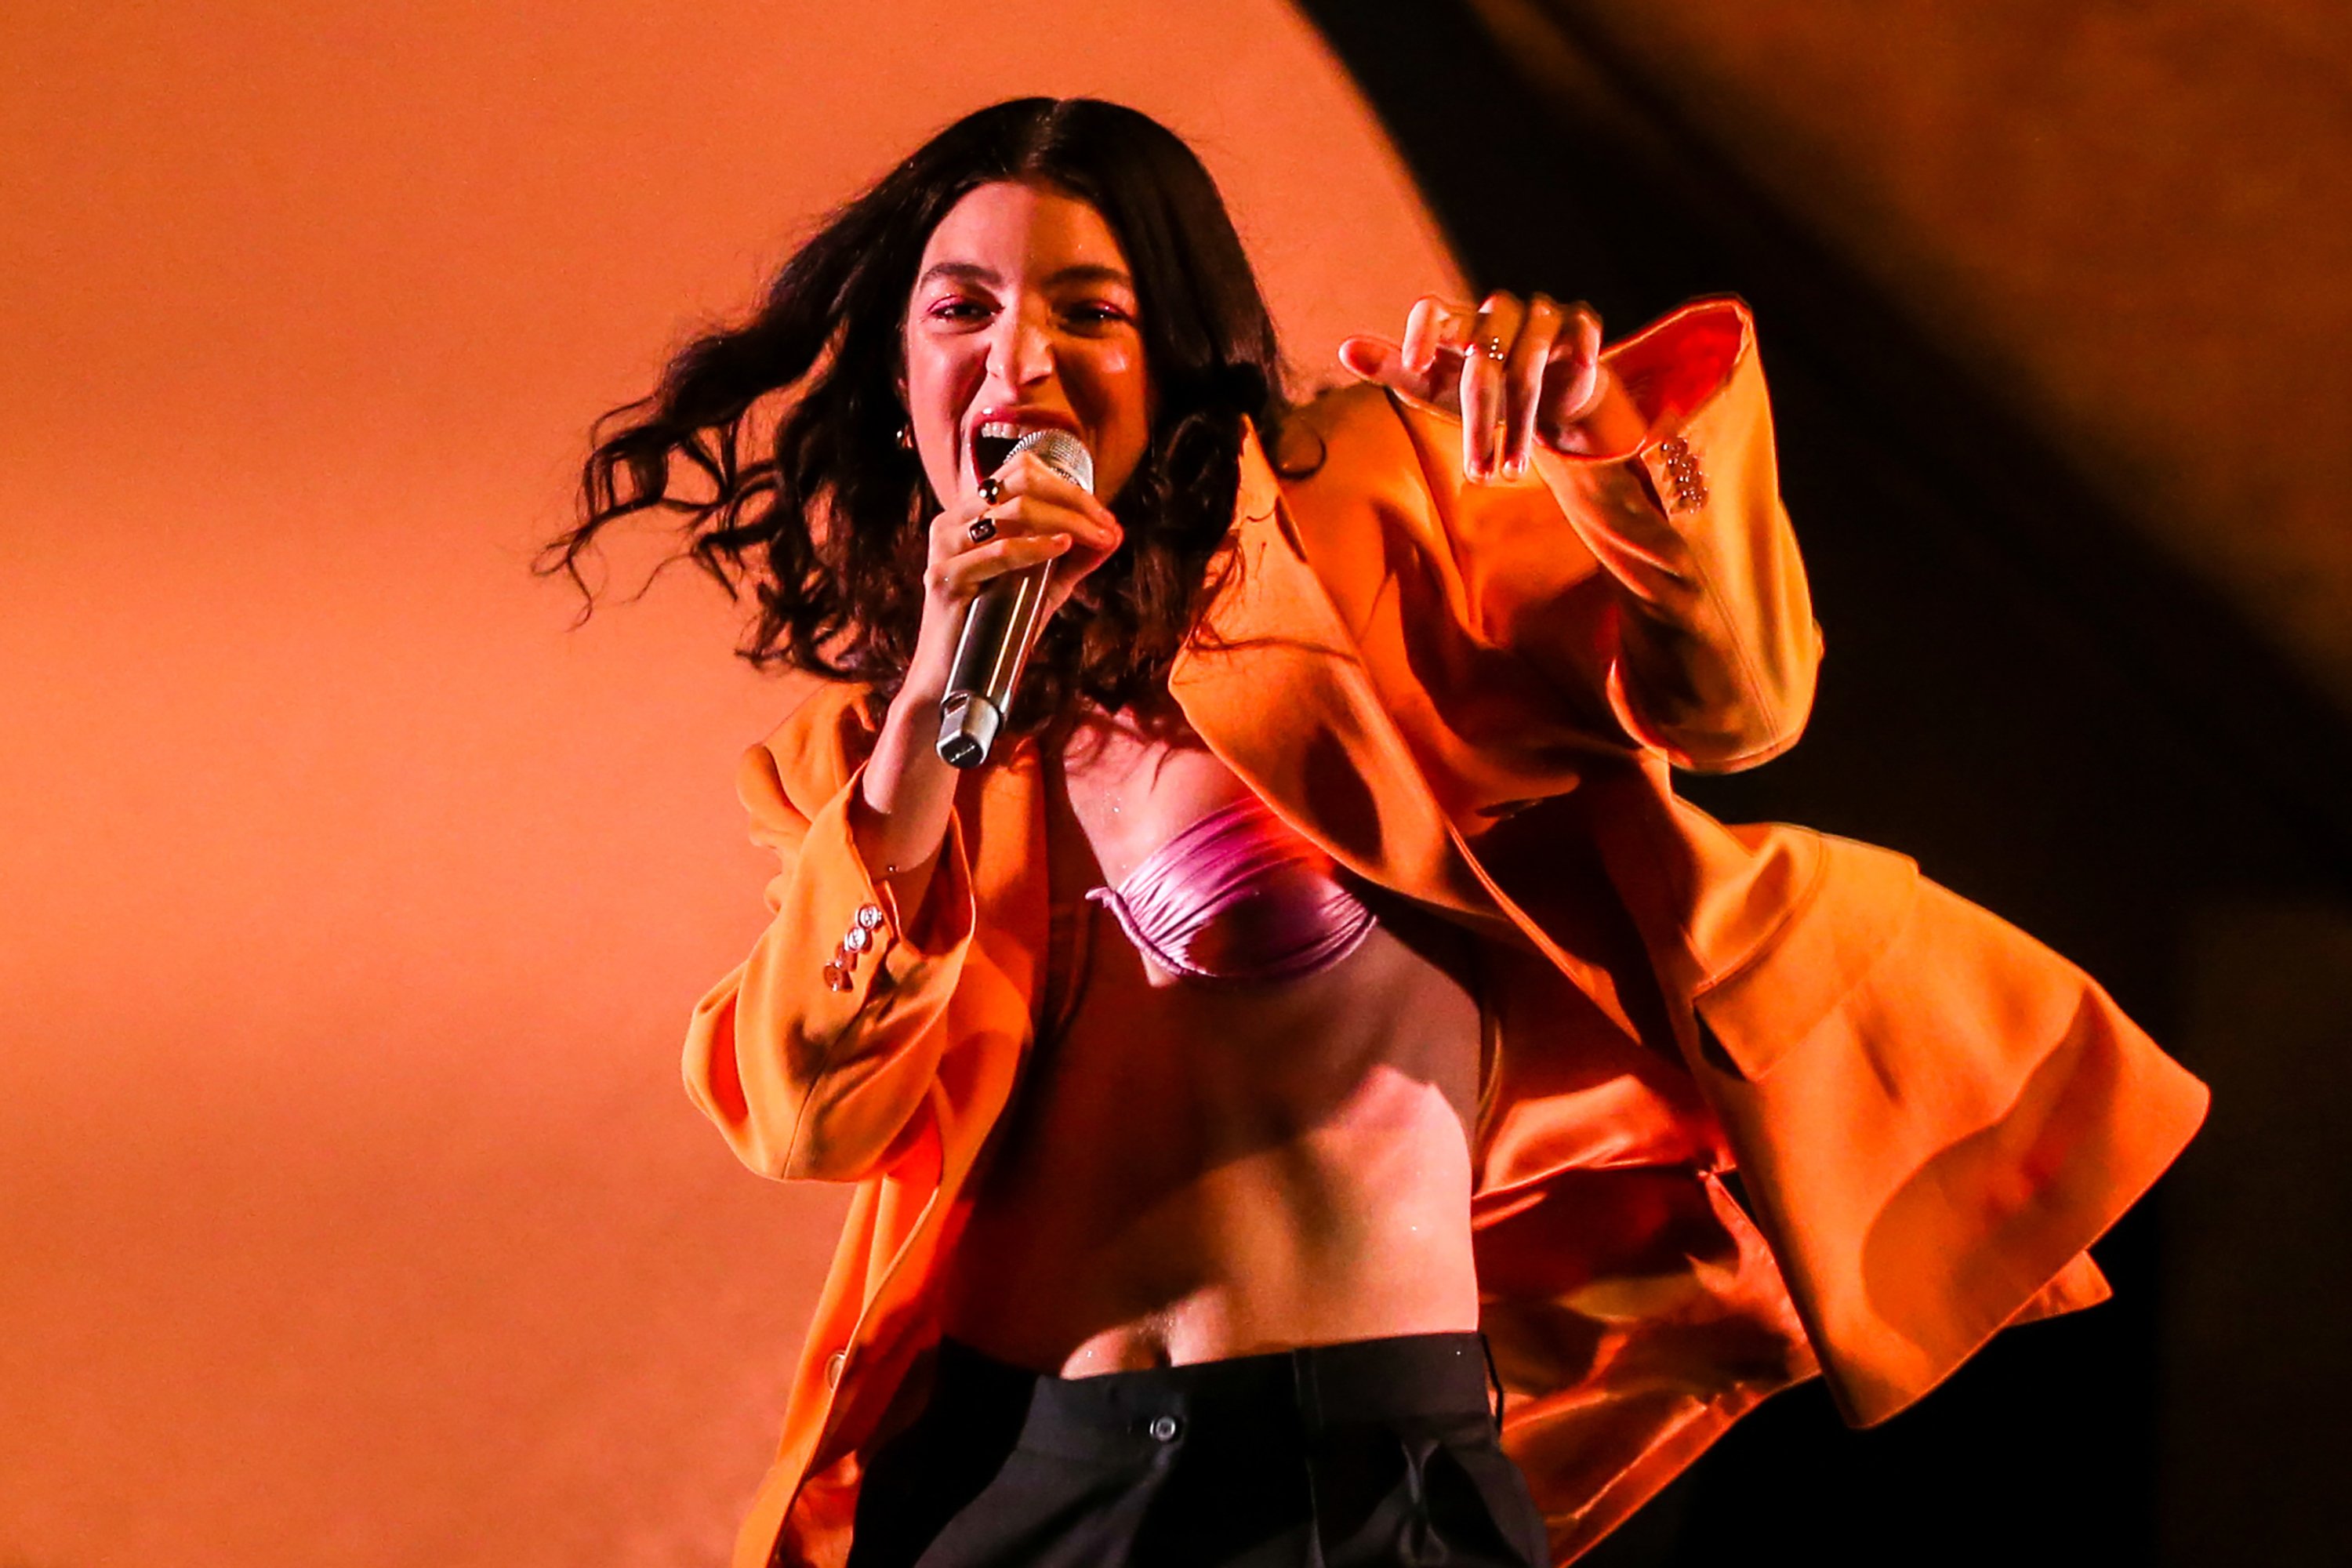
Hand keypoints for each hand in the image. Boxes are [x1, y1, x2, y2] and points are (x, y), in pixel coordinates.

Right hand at [903, 446, 1124, 700]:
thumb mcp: (1043, 587)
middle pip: (1020, 485)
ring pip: (1014, 512)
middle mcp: (952, 522)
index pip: (1020, 472)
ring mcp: (945, 548)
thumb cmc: (997, 629)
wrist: (955, 679)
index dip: (1068, 486)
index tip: (1103, 516)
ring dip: (1066, 521)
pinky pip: (999, 551)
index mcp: (969, 514)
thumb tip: (1115, 534)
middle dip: (1073, 502)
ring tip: (1097, 537)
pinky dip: (1036, 546)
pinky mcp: (944, 578)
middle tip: (1106, 525)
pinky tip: (1063, 547)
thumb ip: (1074, 559)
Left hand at [1339, 292, 1620, 481]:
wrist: (1546, 396)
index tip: (1413, 366)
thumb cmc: (1479, 390)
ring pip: (1526, 365)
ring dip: (1521, 424)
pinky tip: (1572, 378)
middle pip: (1483, 363)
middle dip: (1480, 424)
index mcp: (1457, 323)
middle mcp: (1497, 313)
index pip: (1432, 309)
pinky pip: (1579, 332)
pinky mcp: (1578, 324)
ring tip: (1512, 471)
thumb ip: (1393, 368)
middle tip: (1478, 474)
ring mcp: (1540, 316)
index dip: (1421, 333)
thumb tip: (1344, 348)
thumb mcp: (1434, 386)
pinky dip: (1577, 352)